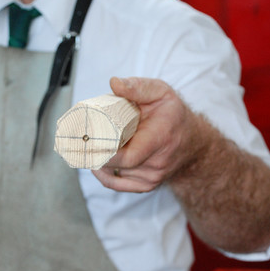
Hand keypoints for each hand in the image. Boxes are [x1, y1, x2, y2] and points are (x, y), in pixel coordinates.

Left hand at [92, 77, 198, 192]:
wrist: (193, 142)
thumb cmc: (174, 116)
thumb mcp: (161, 92)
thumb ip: (139, 86)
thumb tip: (115, 84)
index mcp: (160, 139)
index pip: (127, 157)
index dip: (103, 153)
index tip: (86, 141)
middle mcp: (157, 163)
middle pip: (115, 165)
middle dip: (93, 152)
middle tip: (76, 138)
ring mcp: (151, 178)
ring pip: (112, 173)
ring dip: (97, 160)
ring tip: (86, 144)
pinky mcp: (146, 186)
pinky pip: (116, 184)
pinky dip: (102, 173)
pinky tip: (94, 162)